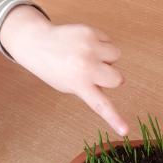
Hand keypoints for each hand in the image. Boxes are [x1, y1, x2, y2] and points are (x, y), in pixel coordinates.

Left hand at [0, 6, 127, 135]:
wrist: (37, 42)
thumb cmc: (54, 68)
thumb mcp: (68, 85)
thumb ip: (90, 86)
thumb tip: (111, 79)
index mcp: (79, 84)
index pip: (101, 105)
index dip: (115, 119)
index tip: (125, 131)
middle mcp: (86, 66)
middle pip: (117, 78)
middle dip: (112, 76)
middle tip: (97, 73)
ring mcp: (89, 47)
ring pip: (116, 55)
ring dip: (107, 57)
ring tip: (89, 55)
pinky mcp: (90, 31)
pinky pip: (108, 40)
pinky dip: (101, 43)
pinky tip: (85, 44)